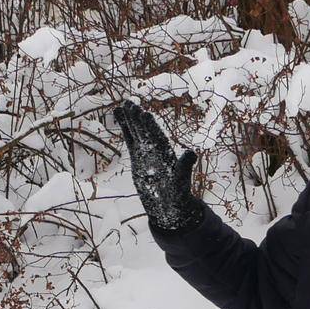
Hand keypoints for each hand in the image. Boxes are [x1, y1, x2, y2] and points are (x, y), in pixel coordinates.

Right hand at [113, 99, 206, 231]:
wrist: (168, 205)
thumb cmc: (177, 195)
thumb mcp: (181, 181)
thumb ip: (184, 167)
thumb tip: (192, 153)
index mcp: (165, 153)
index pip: (156, 137)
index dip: (150, 127)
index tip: (144, 115)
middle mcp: (155, 148)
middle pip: (145, 130)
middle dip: (137, 118)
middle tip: (130, 103)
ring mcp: (145, 150)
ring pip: (136, 131)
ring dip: (130, 118)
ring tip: (123, 103)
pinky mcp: (137, 155)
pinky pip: (130, 138)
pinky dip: (124, 126)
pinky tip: (118, 113)